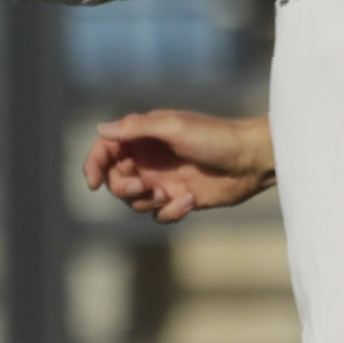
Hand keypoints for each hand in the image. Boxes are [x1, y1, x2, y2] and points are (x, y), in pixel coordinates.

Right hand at [84, 109, 275, 224]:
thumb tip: (101, 129)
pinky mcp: (178, 200)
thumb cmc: (215, 137)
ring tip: (169, 193)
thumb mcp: (173, 127)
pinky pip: (158, 215)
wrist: (250, 160)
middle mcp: (149, 159)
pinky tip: (189, 201)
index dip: (94, 164)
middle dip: (124, 187)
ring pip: (134, 201)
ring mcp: (163, 180)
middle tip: (144, 186)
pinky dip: (169, 212)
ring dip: (146, 201)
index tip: (93, 181)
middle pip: (116, 180)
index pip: (106, 150)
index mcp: (144, 136)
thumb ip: (137, 128)